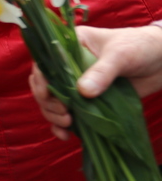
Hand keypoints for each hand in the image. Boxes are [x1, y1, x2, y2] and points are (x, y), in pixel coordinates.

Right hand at [29, 24, 161, 140]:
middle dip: (48, 102)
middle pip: (45, 85)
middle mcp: (68, 65)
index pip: (45, 63)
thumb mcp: (120, 55)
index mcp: (69, 46)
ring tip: (68, 124)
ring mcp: (78, 84)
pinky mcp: (89, 101)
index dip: (41, 80)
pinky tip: (66, 135)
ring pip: (53, 102)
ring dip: (54, 115)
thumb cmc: (139, 47)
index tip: (48, 97)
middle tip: (64, 114)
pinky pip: (70, 113)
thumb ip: (102, 72)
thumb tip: (82, 92)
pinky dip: (63, 125)